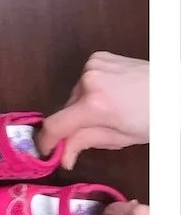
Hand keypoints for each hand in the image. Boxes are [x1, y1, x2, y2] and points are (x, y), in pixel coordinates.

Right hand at [38, 52, 148, 167]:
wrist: (172, 88)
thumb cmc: (155, 117)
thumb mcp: (122, 138)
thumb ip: (86, 143)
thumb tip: (64, 157)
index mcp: (95, 105)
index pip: (56, 125)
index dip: (47, 141)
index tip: (46, 151)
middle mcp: (88, 80)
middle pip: (67, 109)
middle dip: (74, 124)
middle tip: (93, 132)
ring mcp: (92, 65)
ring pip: (76, 94)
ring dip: (84, 105)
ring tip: (110, 109)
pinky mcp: (97, 57)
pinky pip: (85, 79)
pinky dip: (92, 89)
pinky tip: (112, 93)